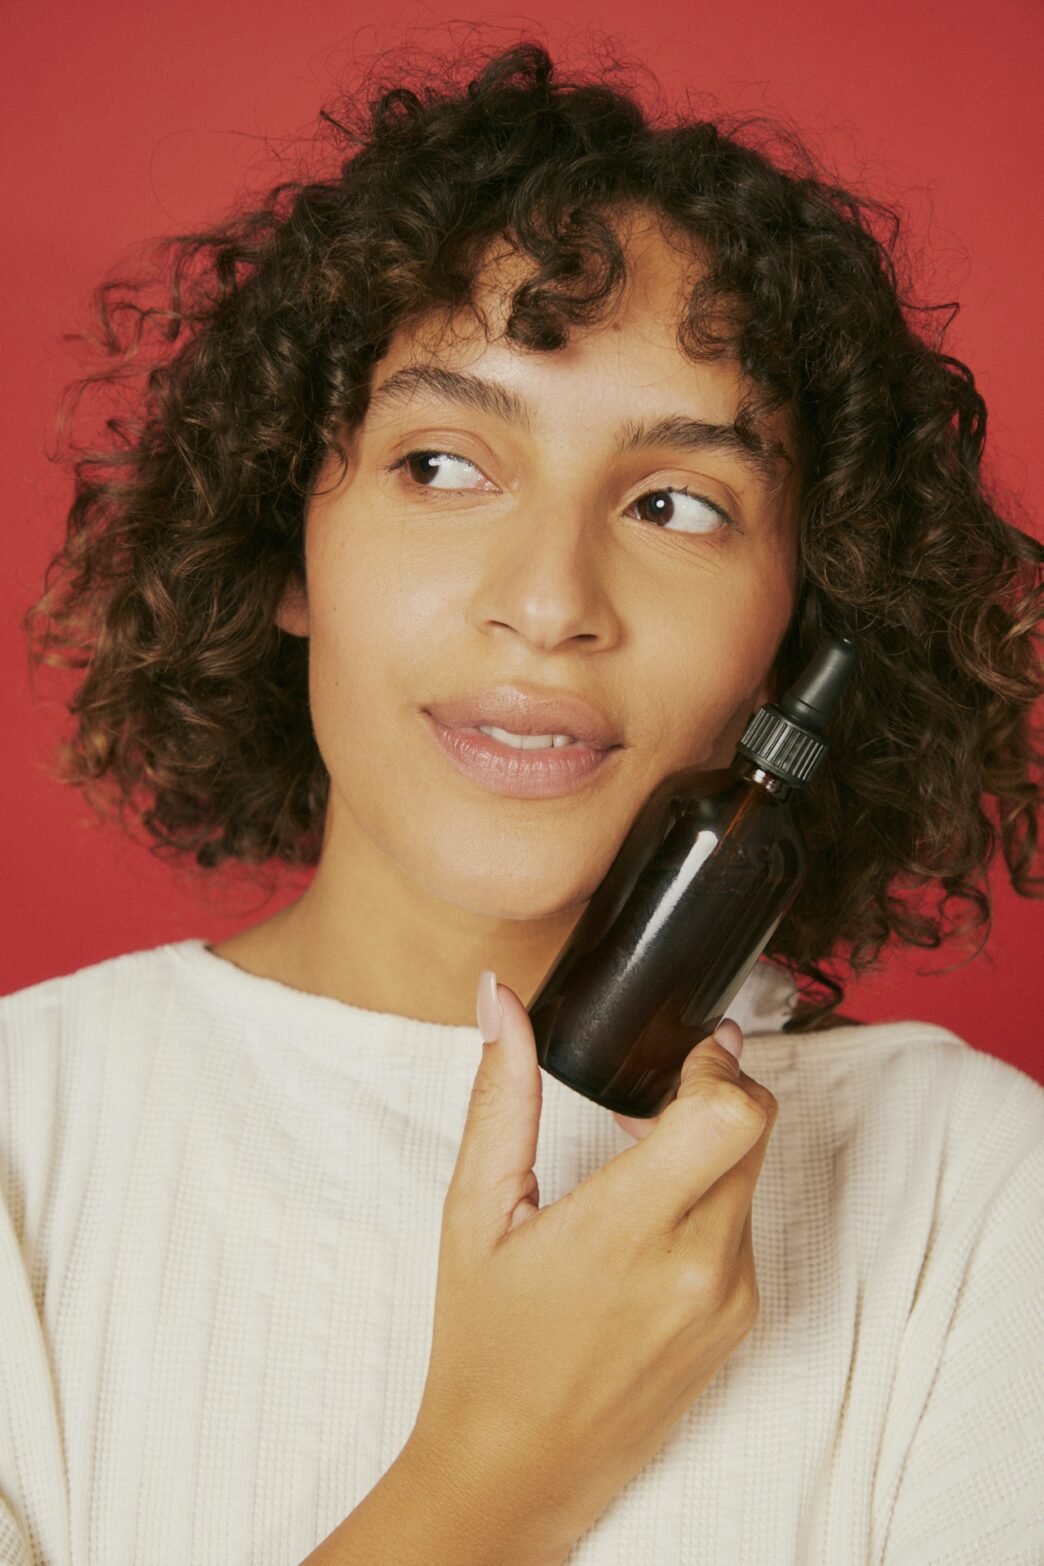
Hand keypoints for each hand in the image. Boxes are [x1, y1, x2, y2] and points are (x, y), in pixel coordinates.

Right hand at [405, 976, 776, 1562]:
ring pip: (754, 1175)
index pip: (733, 1115)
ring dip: (713, 1147)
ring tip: (638, 1164)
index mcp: (625, 1231)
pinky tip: (650, 1224)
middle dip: (714, 1093)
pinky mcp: (742, 1324)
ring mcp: (729, 1300)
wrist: (516, 1470)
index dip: (719, 1063)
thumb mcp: (474, 1213)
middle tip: (648, 1102)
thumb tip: (499, 1002)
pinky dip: (712, 1200)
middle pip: (756, 1131)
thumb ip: (499, 1097)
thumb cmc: (484, 1345)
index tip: (690, 1046)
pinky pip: (748, 1228)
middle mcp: (697, 1267)